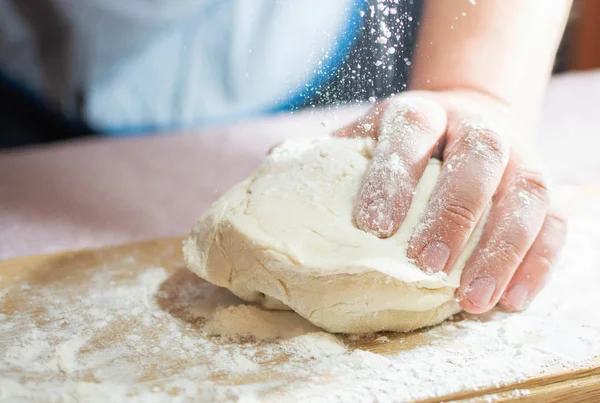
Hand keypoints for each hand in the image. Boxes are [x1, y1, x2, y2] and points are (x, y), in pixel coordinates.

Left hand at [334, 90, 566, 313]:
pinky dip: (537, 263)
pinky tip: (512, 300)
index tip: (372, 227)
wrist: (470, 120)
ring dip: (501, 250)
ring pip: (524, 196)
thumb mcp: (368, 136)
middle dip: (453, 213)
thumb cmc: (407, 142)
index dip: (393, 175)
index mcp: (424, 113)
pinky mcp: (544, 189)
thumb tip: (271, 174)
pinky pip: (552, 224)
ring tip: (472, 300)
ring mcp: (519, 158)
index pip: (411, 131)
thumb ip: (331, 157)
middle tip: (427, 264)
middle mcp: (476, 129)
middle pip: (477, 159)